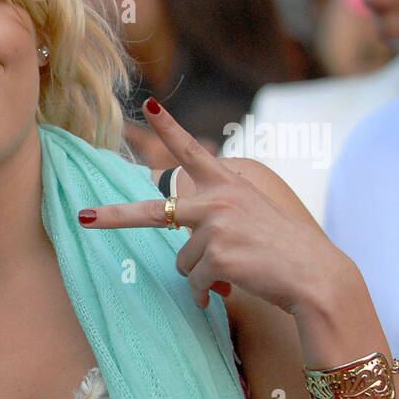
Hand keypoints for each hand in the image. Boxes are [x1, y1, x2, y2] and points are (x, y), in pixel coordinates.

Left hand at [82, 98, 346, 314]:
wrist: (316, 276)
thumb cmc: (285, 251)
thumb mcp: (253, 219)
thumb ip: (218, 221)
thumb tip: (190, 262)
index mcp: (228, 185)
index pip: (193, 151)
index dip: (169, 128)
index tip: (150, 105)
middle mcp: (217, 199)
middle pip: (151, 212)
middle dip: (112, 216)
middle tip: (82, 217)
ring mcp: (214, 226)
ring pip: (183, 261)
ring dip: (204, 274)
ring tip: (239, 270)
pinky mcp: (215, 255)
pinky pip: (196, 283)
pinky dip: (209, 293)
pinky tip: (233, 289)